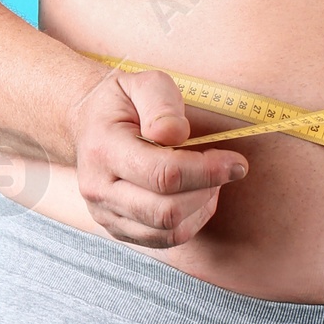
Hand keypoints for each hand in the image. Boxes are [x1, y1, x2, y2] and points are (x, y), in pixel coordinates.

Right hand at [71, 67, 247, 249]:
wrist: (87, 125)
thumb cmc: (121, 102)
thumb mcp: (141, 83)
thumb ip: (162, 103)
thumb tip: (177, 135)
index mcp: (103, 149)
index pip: (162, 174)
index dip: (207, 171)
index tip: (236, 162)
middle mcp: (99, 189)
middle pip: (166, 211)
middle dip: (207, 190)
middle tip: (226, 168)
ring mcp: (106, 214)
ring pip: (168, 232)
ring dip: (201, 207)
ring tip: (209, 179)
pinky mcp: (119, 229)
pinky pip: (164, 240)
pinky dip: (191, 221)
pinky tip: (197, 196)